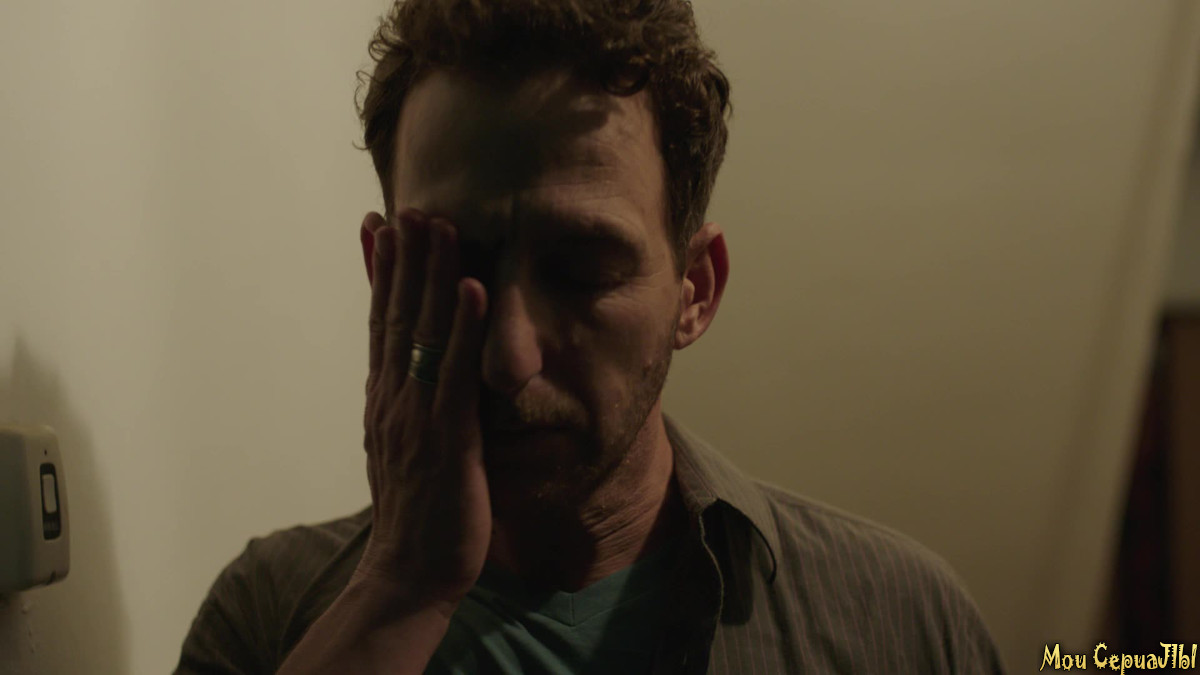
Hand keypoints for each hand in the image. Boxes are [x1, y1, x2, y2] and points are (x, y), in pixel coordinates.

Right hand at [356, 208, 490, 611]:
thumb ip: (406, 409)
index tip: (381, 226)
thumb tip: (404, 379)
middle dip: (403, 258)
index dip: (381, 274)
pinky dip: (466, 327)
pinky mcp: (447, 439)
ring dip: (432, 275)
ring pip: (423, 332)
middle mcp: (392, 400)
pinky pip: (456, 373)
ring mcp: (416, 417)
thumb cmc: (416, 517)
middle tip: (410, 206)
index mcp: (383, 402)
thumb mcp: (403, 452)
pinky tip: (476, 288)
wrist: (408, 574)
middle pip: (396, 315)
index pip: (380, 324)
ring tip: (440, 224)